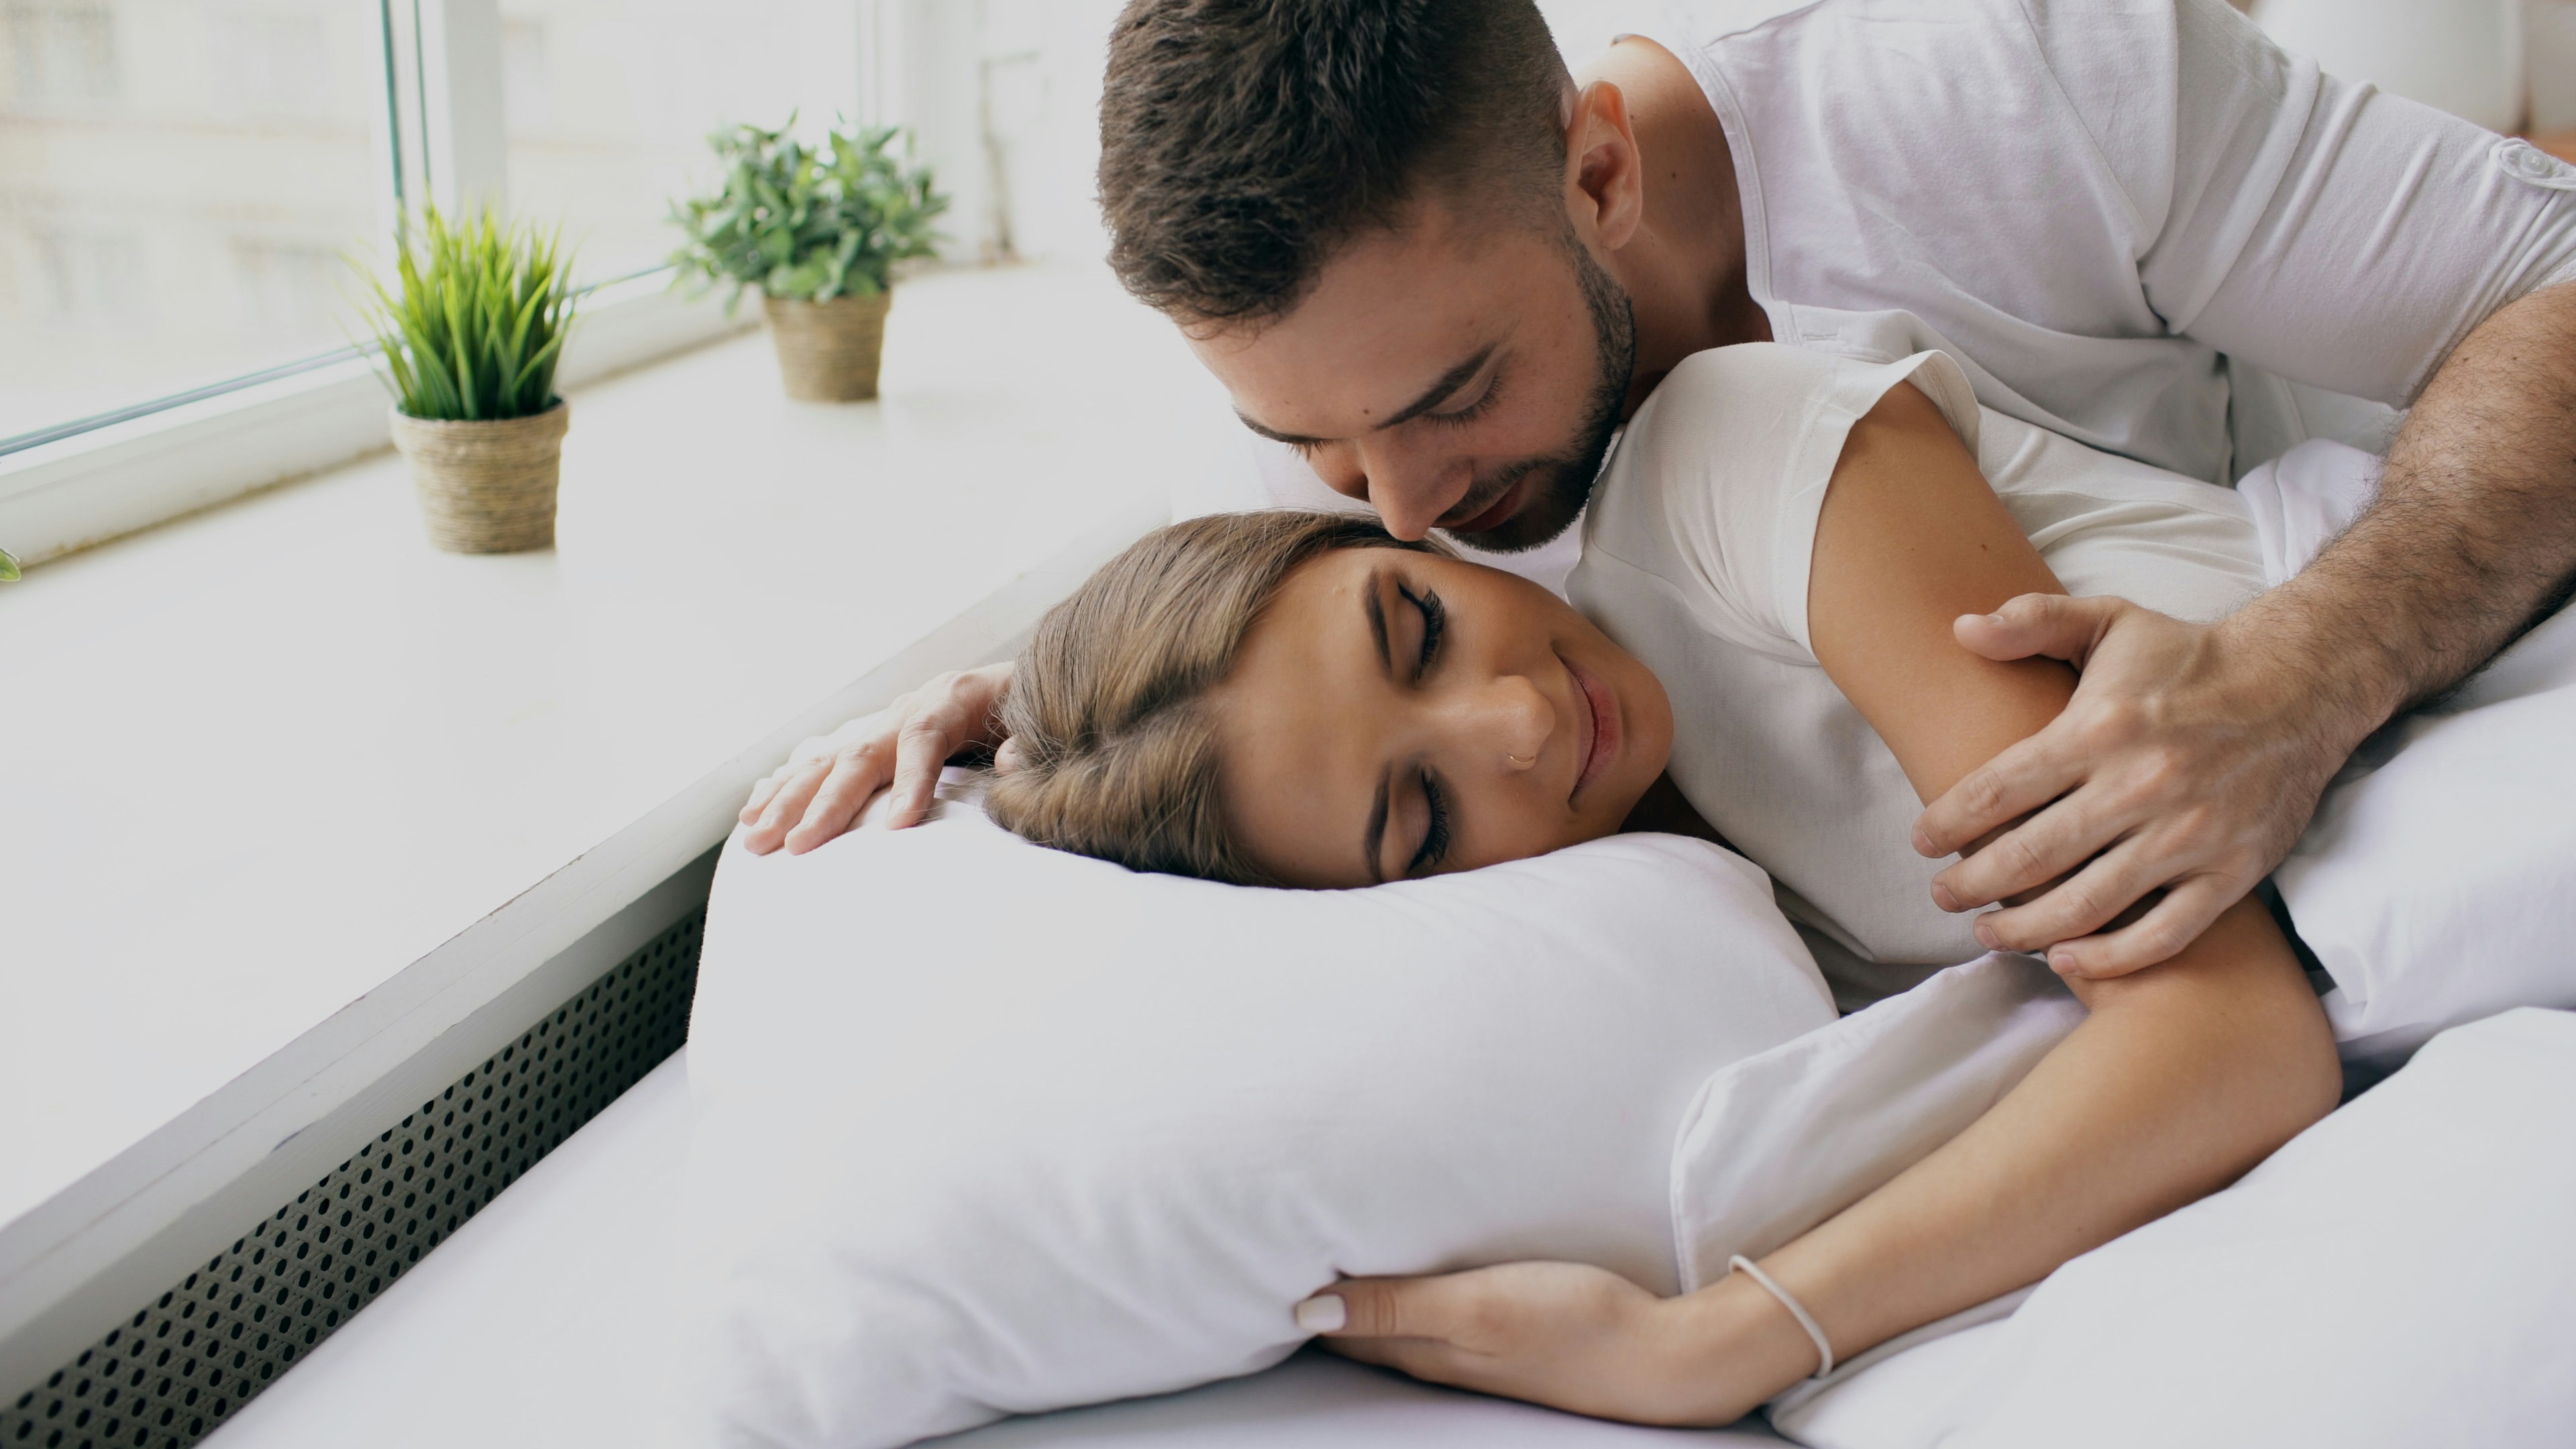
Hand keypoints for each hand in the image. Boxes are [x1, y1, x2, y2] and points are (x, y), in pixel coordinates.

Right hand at [737, 663, 1013, 854]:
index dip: (911, 780)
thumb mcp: (1039, 718)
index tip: (896, 827)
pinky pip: (820, 762)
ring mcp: (881, 723)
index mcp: (951, 699)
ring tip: (756, 837)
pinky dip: (786, 786)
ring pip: (827, 761)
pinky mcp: (869, 739)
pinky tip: (755, 809)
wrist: (1012, 681)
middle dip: (825, 804)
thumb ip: (1028, 742)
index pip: (925, 739)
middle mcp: (906, 708)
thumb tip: (1014, 765)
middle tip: (796, 847)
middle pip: (860, 756)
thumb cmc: (1026, 706)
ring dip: (789, 800)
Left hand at [1295, 1262, 1757, 1426]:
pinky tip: (1403, 1276)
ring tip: (1320, 1253)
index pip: (1334, 1323)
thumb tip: (1304, 1310)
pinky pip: (1433, 1317)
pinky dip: (1403, 1295)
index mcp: (1420, 1348)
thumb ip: (1395, 1302)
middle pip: (1357, 1325)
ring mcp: (1471, 1351)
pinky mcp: (1504, 1339)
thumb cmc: (1574, 1322)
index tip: (1257, 1250)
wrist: (1664, 1358)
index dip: (1296, 1291)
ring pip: (1393, 1321)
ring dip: (1359, 1293)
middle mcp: (1436, 1356)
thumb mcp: (1476, 1306)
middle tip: (1272, 1245)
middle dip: (1317, 1291)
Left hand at [1914, 594, 2356, 977]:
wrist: (2304, 684)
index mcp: (2100, 729)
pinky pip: (2162, 935)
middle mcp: (2140, 786)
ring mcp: (2188, 835)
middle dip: (1971, 885)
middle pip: (2029, 857)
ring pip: (2086, 905)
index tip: (1921, 843)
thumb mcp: (2113, 620)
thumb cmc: (2192, 659)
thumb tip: (1960, 628)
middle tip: (1942, 896)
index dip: (1948, 823)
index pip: (1998, 789)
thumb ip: (2033, 620)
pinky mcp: (2232, 872)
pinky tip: (2066, 959)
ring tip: (1989, 933)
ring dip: (2024, 930)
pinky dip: (2109, 958)